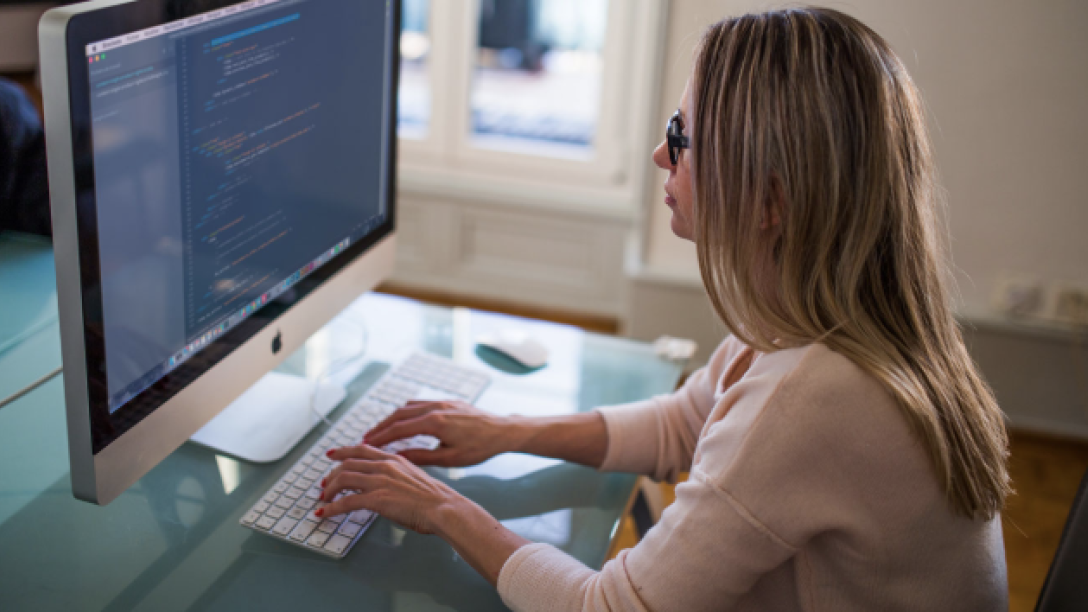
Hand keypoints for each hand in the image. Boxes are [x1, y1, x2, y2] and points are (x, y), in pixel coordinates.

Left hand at [319, 444, 465, 533]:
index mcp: (395, 459)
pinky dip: (331, 508)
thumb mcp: (415, 478)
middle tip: (323, 485)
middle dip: (331, 474)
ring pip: (343, 479)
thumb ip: (398, 477)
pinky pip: (346, 501)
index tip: (332, 454)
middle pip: (348, 463)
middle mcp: (385, 466)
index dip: (343, 451)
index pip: (362, 449)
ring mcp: (380, 481)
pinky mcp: (377, 499)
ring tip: (323, 500)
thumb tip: (387, 486)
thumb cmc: (435, 499)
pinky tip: (324, 513)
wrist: (444, 508)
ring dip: (329, 490)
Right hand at [363, 400, 511, 466]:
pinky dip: (407, 411)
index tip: (366, 444)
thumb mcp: (450, 459)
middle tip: (366, 438)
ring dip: (392, 418)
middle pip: (399, 414)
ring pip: (409, 406)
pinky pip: (420, 403)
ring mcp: (442, 402)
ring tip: (380, 431)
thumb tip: (398, 457)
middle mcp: (436, 407)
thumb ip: (421, 457)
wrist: (503, 431)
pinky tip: (403, 419)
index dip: (380, 437)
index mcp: (435, 422)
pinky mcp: (448, 401)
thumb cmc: (480, 447)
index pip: (399, 428)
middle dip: (381, 426)